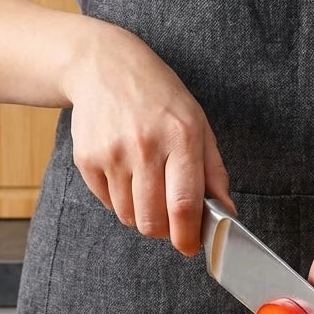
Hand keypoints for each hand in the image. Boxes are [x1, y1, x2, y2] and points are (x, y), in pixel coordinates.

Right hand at [62, 20, 234, 255]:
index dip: (188, 236)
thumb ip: (213, 171)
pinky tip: (126, 172)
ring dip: (142, 214)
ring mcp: (112, 153)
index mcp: (181, 137)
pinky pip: (107, 203)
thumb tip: (227, 213)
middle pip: (153, 220)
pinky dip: (119, 199)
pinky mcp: (86, 158)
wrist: (104, 66)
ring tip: (147, 185)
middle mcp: (145, 146)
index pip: (185, 204)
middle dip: (165, 231)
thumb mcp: (198, 124)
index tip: (191, 247)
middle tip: (170, 219)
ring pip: (129, 217)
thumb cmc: (159, 97)